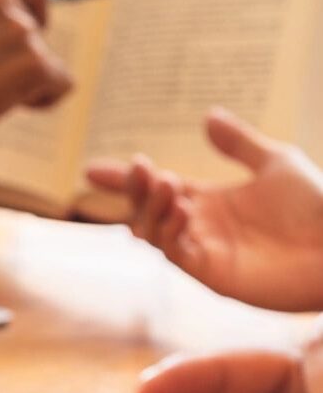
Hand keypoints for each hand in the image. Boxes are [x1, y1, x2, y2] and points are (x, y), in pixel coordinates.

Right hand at [0, 0, 72, 133]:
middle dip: (21, 55)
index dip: (33, 12)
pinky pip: (61, 84)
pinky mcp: (34, 62)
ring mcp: (20, 29)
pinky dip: (41, 99)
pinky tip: (5, 102)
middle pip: (40, 28)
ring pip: (47, 61)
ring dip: (24, 81)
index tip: (20, 33)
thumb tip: (30, 28)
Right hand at [86, 107, 322, 309]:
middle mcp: (199, 228)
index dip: (125, 180)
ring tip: (165, 180)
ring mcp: (204, 253)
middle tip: (138, 167)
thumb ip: (238, 143)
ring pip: (153, 233)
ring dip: (150, 207)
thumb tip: (207, 115)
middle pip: (145, 211)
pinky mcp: (213, 276)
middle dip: (133, 189)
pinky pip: (176, 255)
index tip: (92, 169)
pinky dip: (169, 231)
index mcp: (209, 202)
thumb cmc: (319, 206)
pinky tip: (180, 207)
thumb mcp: (276, 162)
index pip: (156, 189)